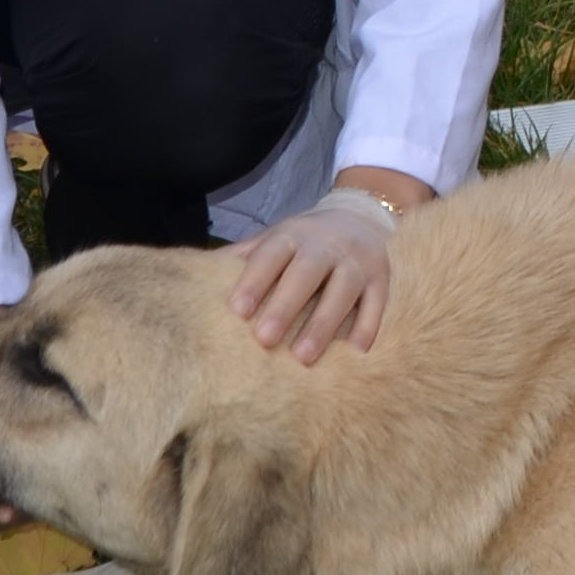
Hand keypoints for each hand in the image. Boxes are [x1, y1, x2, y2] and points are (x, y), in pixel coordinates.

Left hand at [229, 177, 424, 362]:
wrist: (360, 217)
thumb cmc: (303, 242)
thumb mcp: (274, 240)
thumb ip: (243, 258)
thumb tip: (193, 275)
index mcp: (293, 235)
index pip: (272, 254)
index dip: (255, 280)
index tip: (237, 311)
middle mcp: (326, 244)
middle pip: (306, 272)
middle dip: (285, 306)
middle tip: (264, 340)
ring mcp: (358, 260)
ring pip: (342, 289)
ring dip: (323, 323)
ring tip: (303, 357)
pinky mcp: (381, 277)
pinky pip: (377, 302)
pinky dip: (368, 326)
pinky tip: (355, 352)